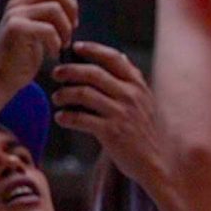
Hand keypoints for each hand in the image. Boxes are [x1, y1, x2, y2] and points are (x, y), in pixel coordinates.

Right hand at [0, 0, 78, 92]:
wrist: (2, 80)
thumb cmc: (22, 58)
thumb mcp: (36, 32)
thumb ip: (46, 15)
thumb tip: (73, 5)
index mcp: (19, 2)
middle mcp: (15, 4)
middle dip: (71, 6)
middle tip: (73, 27)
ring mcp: (14, 15)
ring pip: (54, 8)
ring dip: (66, 27)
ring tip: (64, 43)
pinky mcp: (16, 29)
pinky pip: (49, 28)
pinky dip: (57, 42)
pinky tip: (55, 53)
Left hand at [51, 43, 165, 187]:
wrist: (154, 162)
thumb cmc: (144, 132)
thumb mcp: (145, 101)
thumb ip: (131, 81)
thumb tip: (117, 57)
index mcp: (137, 85)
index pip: (113, 58)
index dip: (92, 49)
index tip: (76, 47)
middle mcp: (130, 96)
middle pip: (93, 73)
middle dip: (70, 70)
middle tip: (56, 73)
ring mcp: (121, 113)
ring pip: (83, 94)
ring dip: (64, 94)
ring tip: (57, 98)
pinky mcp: (112, 132)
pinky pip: (81, 118)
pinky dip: (66, 117)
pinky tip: (61, 118)